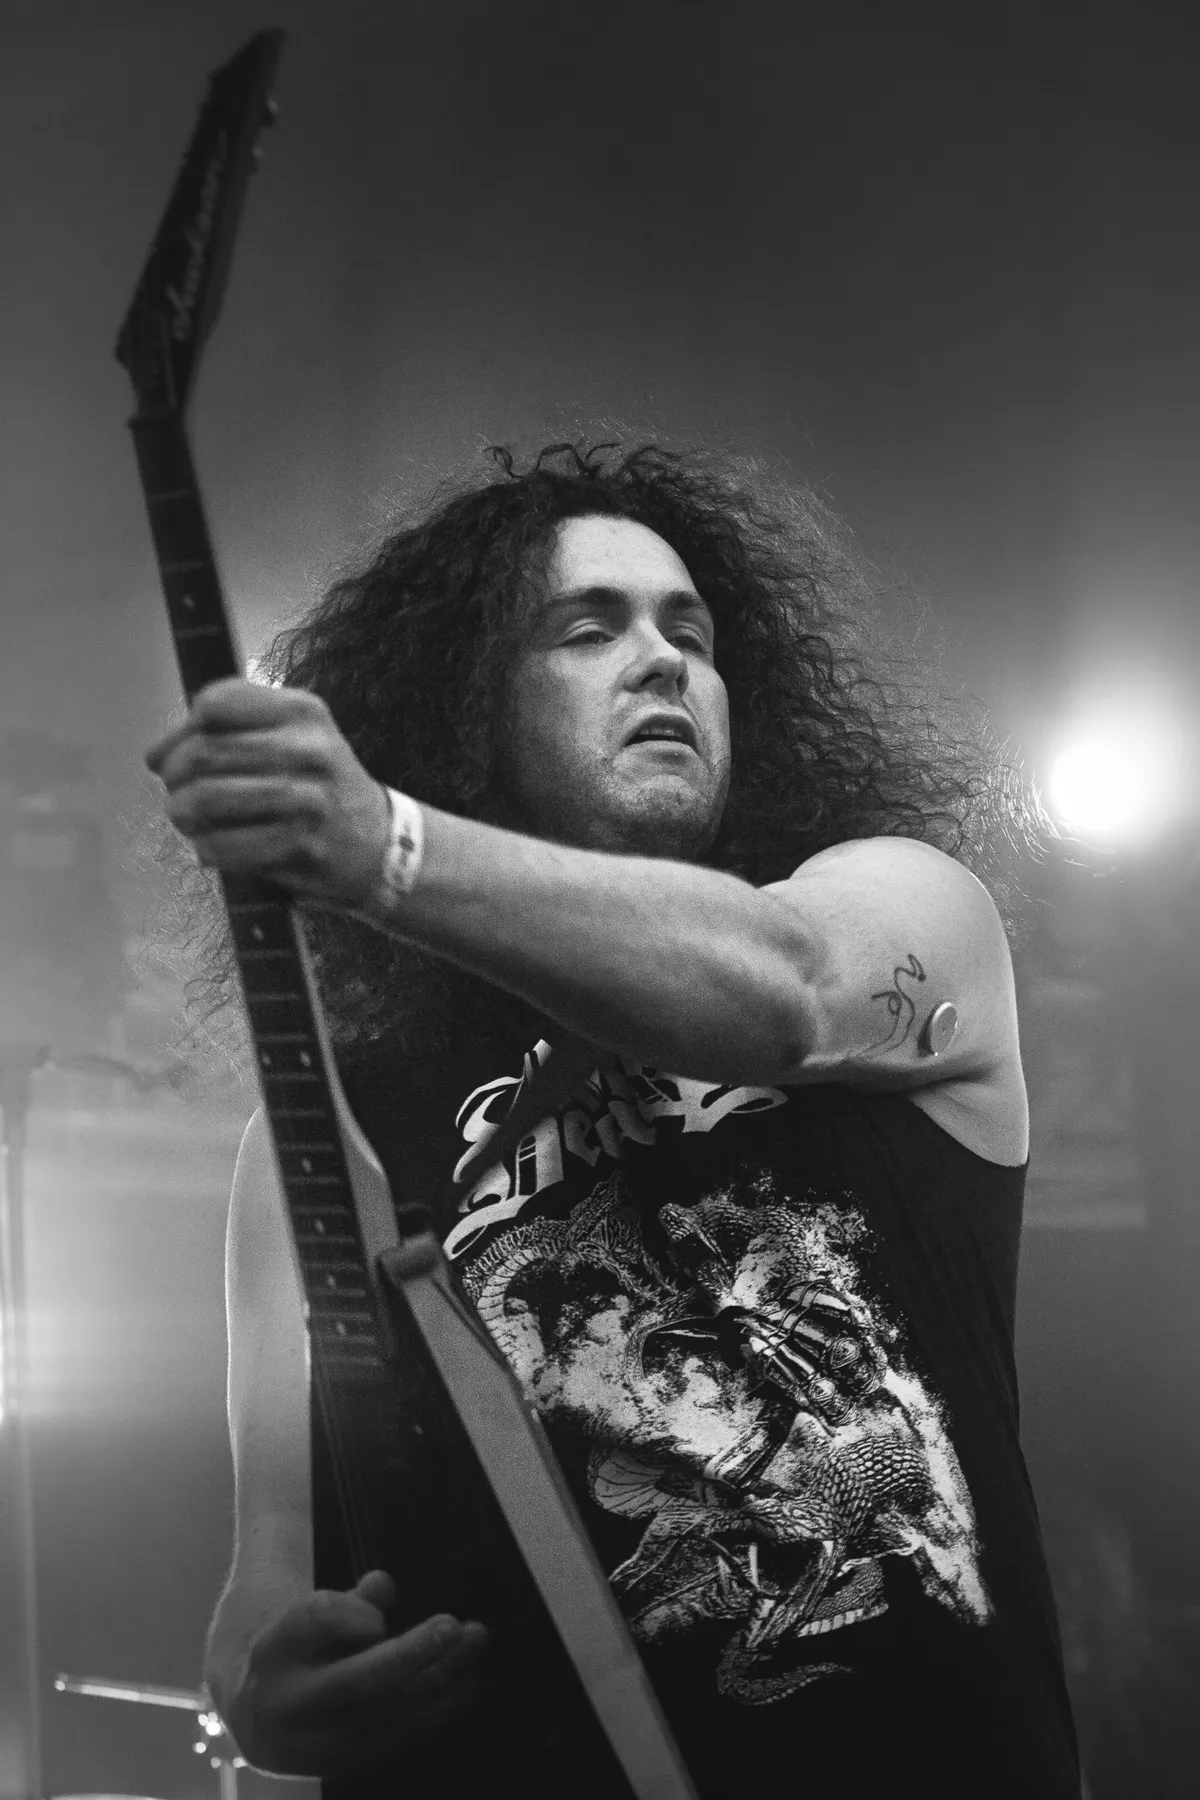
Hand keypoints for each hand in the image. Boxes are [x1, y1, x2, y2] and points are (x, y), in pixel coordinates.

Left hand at [145, 678, 389, 911]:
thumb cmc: (318, 785)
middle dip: (174, 779)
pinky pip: (223, 847)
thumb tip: (156, 756)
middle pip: (202, 754)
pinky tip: (213, 848)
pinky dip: (206, 850)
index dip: (179, 733)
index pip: (213, 705)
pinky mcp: (302, 847)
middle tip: (176, 793)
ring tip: (189, 821)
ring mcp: (309, 800)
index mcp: (303, 711)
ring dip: (183, 816)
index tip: (171, 756)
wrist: (378, 843)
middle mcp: (309, 749)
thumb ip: (230, 731)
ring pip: (205, 801)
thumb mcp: (294, 735)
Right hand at [226, 1570, 490, 1775]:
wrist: (253, 1712)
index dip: (350, 1609)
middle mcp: (289, 1704)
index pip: (311, 1623)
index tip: (384, 1583)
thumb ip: (345, 1603)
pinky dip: (439, 1709)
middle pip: (353, 1683)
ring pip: (385, 1713)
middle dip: (408, 1656)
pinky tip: (470, 1681)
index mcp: (273, 1650)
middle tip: (452, 1624)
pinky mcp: (344, 1765)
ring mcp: (316, 1745)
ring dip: (439, 1678)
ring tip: (476, 1641)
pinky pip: (398, 1737)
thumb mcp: (307, 1615)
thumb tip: (383, 1588)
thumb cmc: (296, 1647)